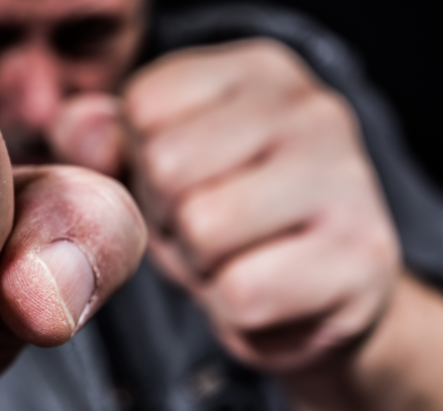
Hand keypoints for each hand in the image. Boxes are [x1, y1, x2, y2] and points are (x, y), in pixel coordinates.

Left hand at [54, 39, 399, 372]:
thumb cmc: (228, 221)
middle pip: (169, 166)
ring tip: (234, 258)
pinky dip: (234, 308)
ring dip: (201, 264)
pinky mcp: (363, 259)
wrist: (318, 299)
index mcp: (257, 70)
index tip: (182, 185)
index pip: (144, 106)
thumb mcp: (154, 168)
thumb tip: (79, 133)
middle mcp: (312, 109)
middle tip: (207, 231)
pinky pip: (242, 292)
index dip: (141, 163)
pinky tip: (264, 293)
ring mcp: (349, 179)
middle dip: (170, 216)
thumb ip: (102, 138)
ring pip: (204, 228)